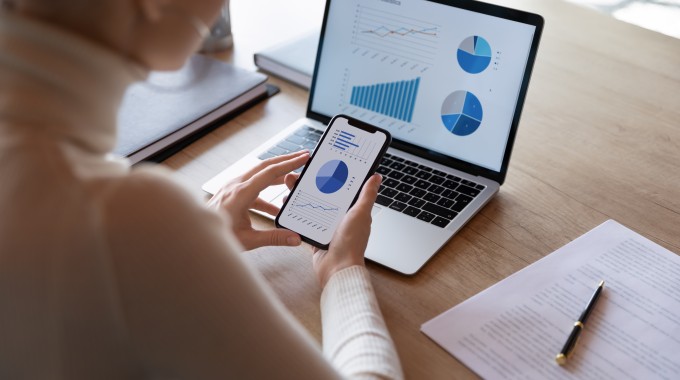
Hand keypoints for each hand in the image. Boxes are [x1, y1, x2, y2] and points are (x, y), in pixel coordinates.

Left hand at [208, 151, 308, 249]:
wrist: (197, 235)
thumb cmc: (218, 236)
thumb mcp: (249, 240)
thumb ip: (274, 238)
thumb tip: (295, 238)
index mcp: (241, 193)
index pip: (270, 172)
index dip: (289, 164)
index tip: (304, 158)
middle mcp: (236, 185)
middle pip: (265, 166)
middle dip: (286, 160)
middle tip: (304, 156)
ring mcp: (232, 187)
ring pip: (259, 175)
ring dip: (277, 175)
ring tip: (293, 179)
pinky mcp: (231, 193)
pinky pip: (252, 187)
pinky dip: (266, 193)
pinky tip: (276, 209)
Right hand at [284, 172, 381, 287]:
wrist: (336, 269)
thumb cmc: (351, 243)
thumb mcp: (360, 213)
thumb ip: (367, 195)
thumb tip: (376, 177)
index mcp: (353, 210)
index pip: (343, 187)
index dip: (333, 175)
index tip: (323, 164)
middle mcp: (341, 217)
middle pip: (324, 194)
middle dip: (312, 183)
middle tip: (300, 173)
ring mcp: (327, 226)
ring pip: (312, 204)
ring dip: (301, 194)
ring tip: (291, 184)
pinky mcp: (315, 234)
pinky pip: (304, 219)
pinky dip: (296, 211)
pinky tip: (287, 203)